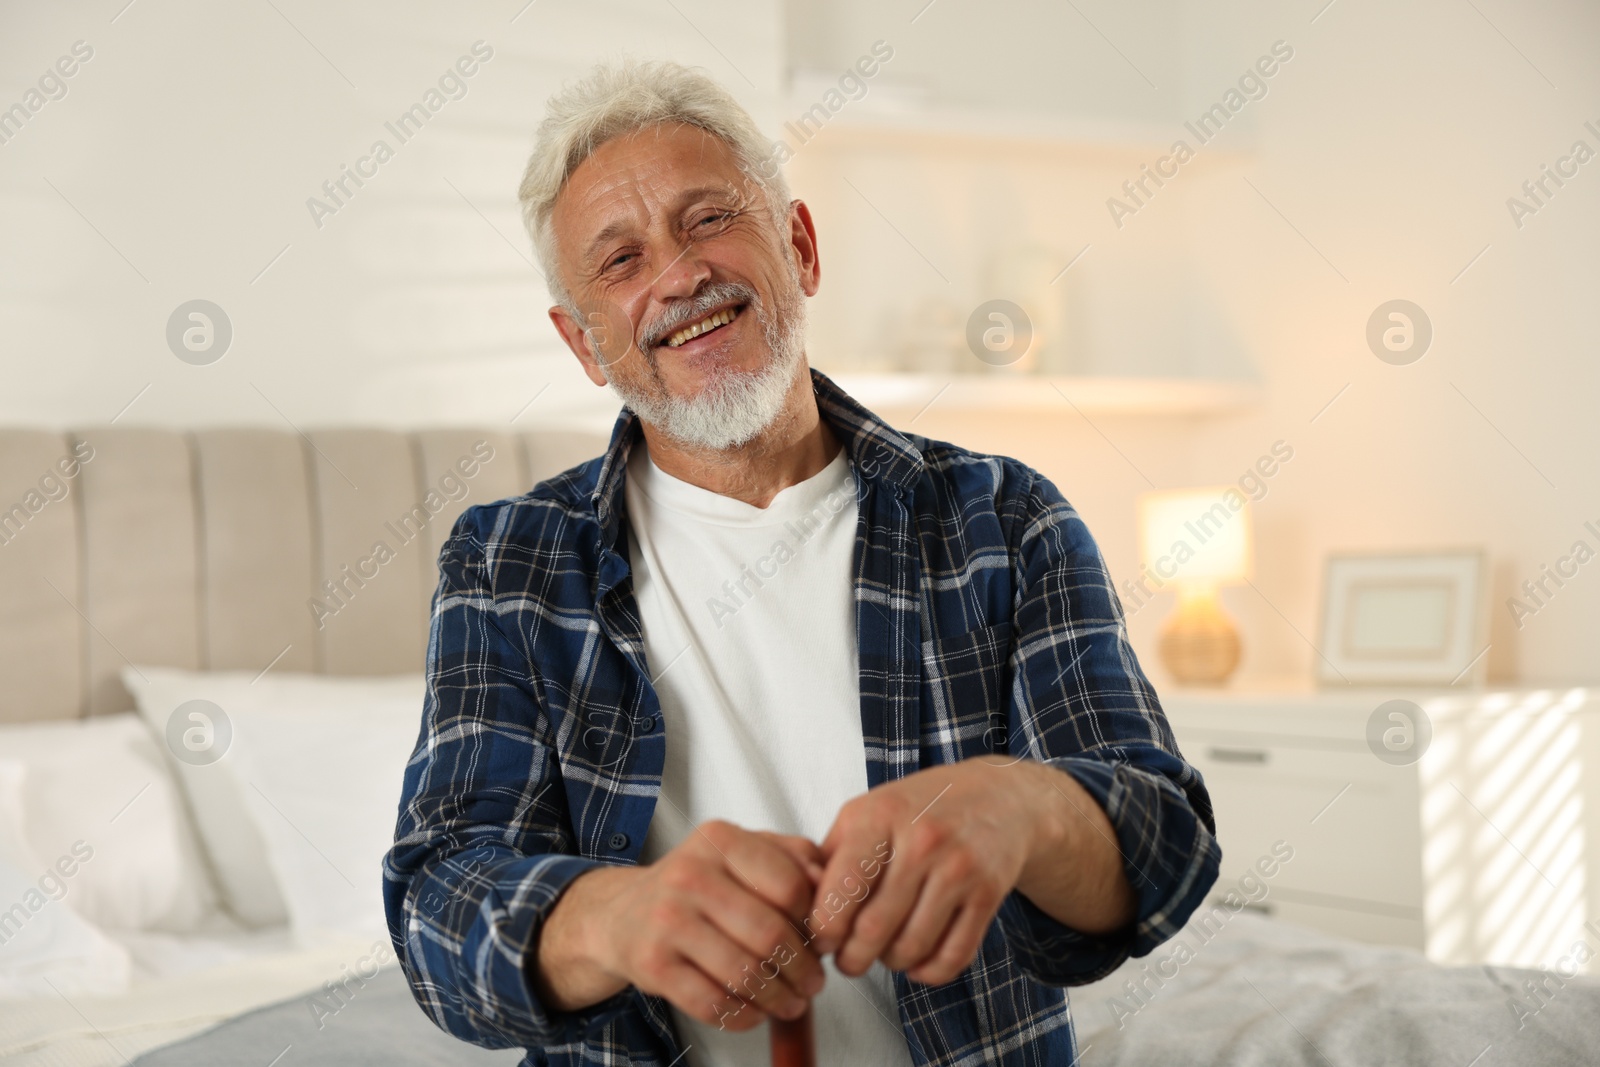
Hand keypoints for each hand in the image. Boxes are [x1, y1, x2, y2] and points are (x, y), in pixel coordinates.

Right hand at [540, 821, 827, 1030]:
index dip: (816, 919)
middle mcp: (690, 874)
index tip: (823, 939)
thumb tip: (833, 882)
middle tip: (814, 982)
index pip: (789, 883)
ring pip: (745, 973)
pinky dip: (744, 1017)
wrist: (621, 915)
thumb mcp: (739, 853)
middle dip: (803, 968)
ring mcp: (667, 920)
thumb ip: (791, 856)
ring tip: (792, 1003)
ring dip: (779, 998)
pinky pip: (713, 1003)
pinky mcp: (653, 965)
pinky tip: (755, 1013)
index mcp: (719, 840)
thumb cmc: (695, 885)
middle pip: (770, 933)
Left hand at [807, 756, 1045, 986]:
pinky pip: (952, 957)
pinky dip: (927, 972)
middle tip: (847, 960)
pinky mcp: (988, 893)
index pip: (841, 889)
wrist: (999, 796)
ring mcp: (959, 868)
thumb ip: (830, 854)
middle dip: (852, 959)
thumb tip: (799, 908)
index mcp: (880, 816)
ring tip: (883, 951)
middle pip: (873, 929)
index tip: (821, 940)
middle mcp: (921, 840)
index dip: (823, 929)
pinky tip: (916, 959)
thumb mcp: (868, 810)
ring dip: (889, 964)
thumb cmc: (919, 808)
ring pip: (911, 948)